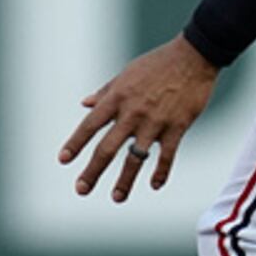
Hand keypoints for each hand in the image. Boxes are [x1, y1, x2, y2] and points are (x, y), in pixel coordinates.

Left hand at [58, 34, 222, 202]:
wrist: (193, 57)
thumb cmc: (157, 64)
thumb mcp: (126, 74)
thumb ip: (105, 92)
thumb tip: (85, 103)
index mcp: (117, 98)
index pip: (90, 125)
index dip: (75, 143)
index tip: (63, 160)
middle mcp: (132, 113)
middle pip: (107, 148)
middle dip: (93, 171)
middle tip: (81, 189)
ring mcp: (155, 122)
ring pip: (135, 157)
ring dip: (125, 180)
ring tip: (116, 197)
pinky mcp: (177, 127)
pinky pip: (167, 156)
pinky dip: (161, 172)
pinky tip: (154, 184)